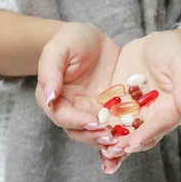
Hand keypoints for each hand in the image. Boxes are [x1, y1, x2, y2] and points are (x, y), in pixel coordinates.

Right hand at [36, 22, 120, 148]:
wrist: (94, 39)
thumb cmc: (72, 40)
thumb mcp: (59, 48)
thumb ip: (50, 70)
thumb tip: (48, 96)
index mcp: (54, 97)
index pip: (61, 115)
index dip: (75, 120)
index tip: (91, 121)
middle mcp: (71, 109)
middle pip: (78, 130)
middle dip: (93, 136)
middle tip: (109, 137)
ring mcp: (90, 112)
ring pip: (96, 133)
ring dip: (107, 140)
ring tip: (121, 142)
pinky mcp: (108, 111)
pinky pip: (113, 126)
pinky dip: (121, 136)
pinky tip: (132, 139)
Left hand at [99, 31, 180, 172]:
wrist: (154, 45)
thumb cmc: (173, 52)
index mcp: (173, 110)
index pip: (160, 125)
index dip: (146, 135)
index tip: (133, 144)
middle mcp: (154, 117)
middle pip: (141, 136)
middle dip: (127, 146)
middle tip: (111, 152)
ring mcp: (135, 114)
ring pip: (125, 135)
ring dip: (113, 146)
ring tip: (102, 155)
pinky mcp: (119, 107)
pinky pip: (110, 122)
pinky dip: (101, 131)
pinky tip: (88, 137)